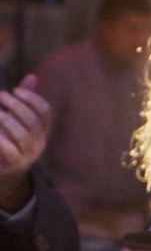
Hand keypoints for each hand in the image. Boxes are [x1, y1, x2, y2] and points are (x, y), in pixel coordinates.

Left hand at [0, 75, 51, 210]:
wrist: (4, 174)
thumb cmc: (9, 141)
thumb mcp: (17, 120)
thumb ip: (24, 100)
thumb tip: (32, 76)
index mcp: (42, 130)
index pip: (45, 111)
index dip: (32, 98)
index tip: (15, 90)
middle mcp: (39, 143)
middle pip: (33, 121)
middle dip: (16, 105)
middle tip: (1, 96)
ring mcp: (29, 156)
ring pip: (22, 134)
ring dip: (6, 119)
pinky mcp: (15, 166)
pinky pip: (9, 150)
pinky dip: (0, 138)